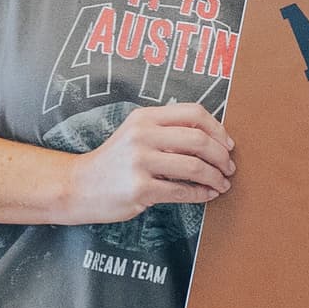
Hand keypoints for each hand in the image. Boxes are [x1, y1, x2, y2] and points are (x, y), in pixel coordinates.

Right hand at [67, 104, 234, 223]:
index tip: (228, 144)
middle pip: (198, 139)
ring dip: (215, 177)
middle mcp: (142, 135)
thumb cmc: (114, 162)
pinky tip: (207, 195)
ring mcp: (140, 161)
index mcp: (145, 117)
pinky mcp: (139, 188)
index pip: (194, 112)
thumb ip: (167, 131)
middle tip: (229, 168)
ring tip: (222, 184)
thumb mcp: (136, 134)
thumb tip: (213, 140)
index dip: (218, 129)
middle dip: (221, 156)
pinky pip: (182, 190)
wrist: (79, 186)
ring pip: (194, 166)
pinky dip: (201, 194)